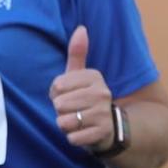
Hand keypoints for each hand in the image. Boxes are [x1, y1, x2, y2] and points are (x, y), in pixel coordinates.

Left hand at [49, 25, 113, 151]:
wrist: (112, 127)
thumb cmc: (87, 98)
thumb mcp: (81, 76)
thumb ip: (78, 53)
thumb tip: (81, 28)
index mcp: (94, 77)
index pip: (56, 86)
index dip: (56, 94)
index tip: (69, 95)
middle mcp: (102, 93)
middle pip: (59, 104)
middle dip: (61, 111)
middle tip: (74, 110)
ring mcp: (104, 113)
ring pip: (64, 122)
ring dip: (66, 125)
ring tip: (78, 121)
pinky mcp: (103, 133)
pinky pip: (72, 138)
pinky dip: (73, 138)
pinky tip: (83, 133)